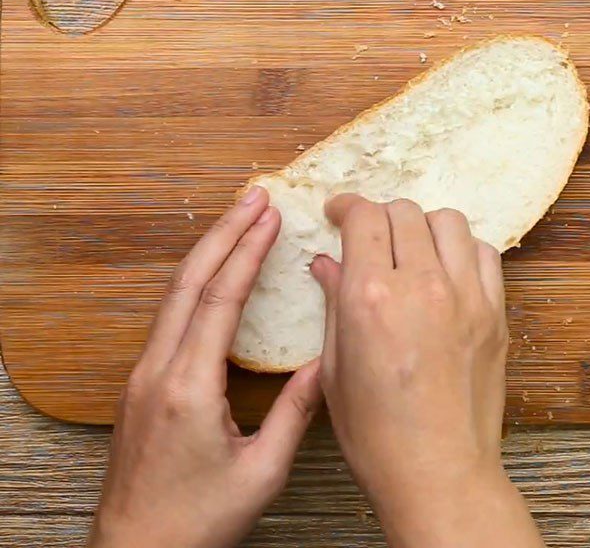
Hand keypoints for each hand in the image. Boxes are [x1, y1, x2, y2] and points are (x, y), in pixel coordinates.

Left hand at [89, 186, 321, 547]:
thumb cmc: (196, 521)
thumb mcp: (261, 473)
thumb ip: (296, 414)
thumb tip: (325, 363)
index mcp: (189, 387)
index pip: (220, 299)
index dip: (246, 251)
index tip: (269, 216)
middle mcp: (158, 370)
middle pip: (189, 281)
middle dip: (224, 232)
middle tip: (253, 196)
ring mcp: (143, 374)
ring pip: (174, 294)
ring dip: (207, 251)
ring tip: (237, 220)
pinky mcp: (142, 383)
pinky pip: (169, 314)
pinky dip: (195, 280)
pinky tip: (214, 271)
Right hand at [311, 196, 544, 547]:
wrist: (439, 474)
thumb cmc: (378, 434)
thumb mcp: (336, 367)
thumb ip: (333, 302)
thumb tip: (326, 262)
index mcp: (371, 297)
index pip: (364, 217)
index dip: (347, 206)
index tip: (339, 212)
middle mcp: (421, 285)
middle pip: (404, 211)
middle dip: (380, 216)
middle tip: (370, 236)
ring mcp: (465, 296)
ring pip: (448, 221)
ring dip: (423, 226)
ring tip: (411, 249)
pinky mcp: (494, 312)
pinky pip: (485, 253)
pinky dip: (463, 250)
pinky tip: (448, 271)